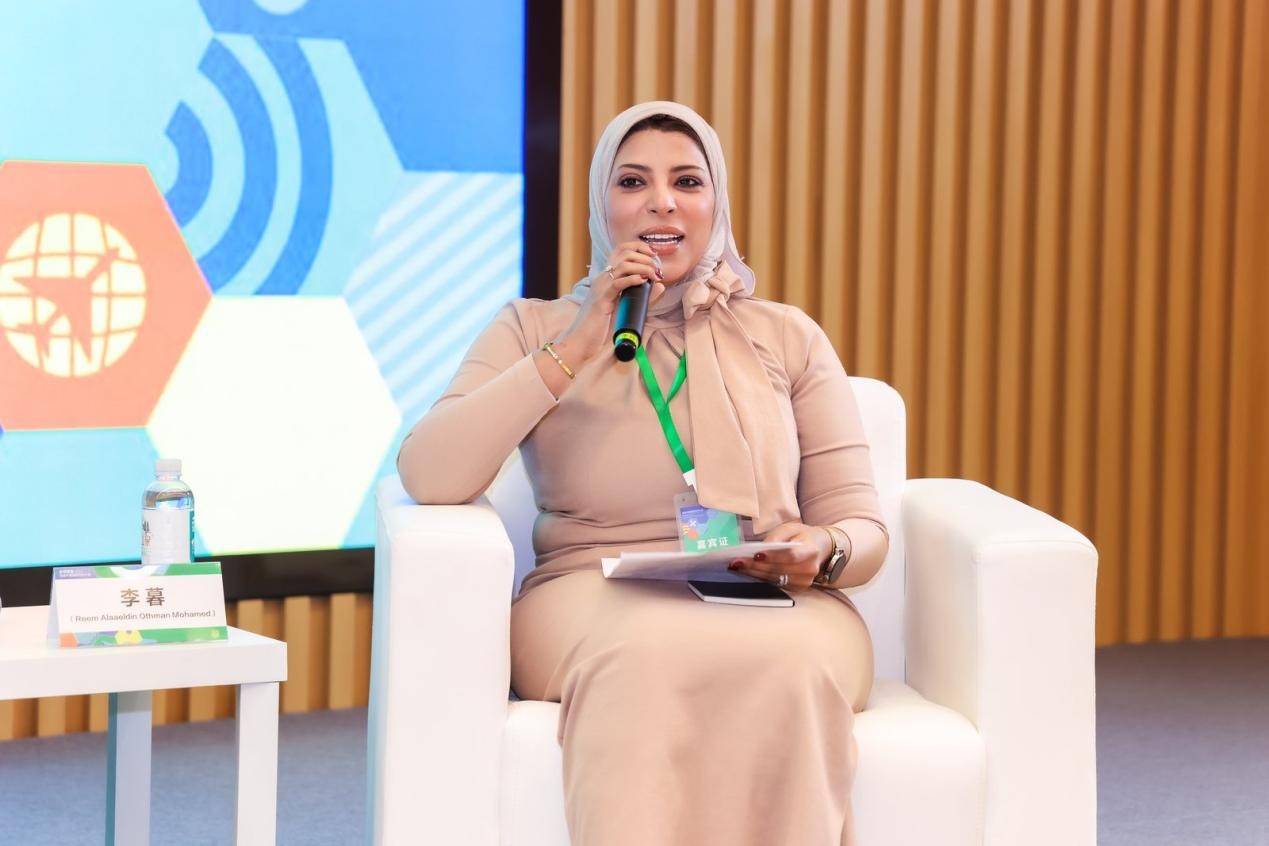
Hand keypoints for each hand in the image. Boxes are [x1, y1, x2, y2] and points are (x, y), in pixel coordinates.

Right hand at [553, 241, 665, 364]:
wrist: (582, 341)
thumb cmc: (601, 327)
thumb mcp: (626, 307)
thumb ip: (643, 296)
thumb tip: (661, 286)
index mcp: (606, 277)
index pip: (621, 250)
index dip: (639, 247)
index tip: (653, 256)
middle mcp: (602, 278)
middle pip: (624, 252)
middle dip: (645, 257)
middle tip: (656, 269)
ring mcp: (601, 287)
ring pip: (623, 264)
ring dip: (642, 266)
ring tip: (653, 275)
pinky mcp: (602, 299)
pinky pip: (618, 283)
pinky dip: (633, 279)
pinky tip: (643, 281)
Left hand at [727, 522, 832, 592]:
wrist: (821, 548)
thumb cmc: (803, 536)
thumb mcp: (791, 528)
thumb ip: (777, 537)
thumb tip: (761, 549)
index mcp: (810, 550)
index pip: (791, 556)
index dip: (773, 557)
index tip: (755, 555)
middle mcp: (809, 569)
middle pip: (779, 570)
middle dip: (755, 566)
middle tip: (736, 562)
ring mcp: (805, 582)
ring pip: (774, 579)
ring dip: (754, 574)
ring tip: (737, 567)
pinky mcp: (798, 589)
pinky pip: (775, 584)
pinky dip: (760, 578)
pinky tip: (748, 572)